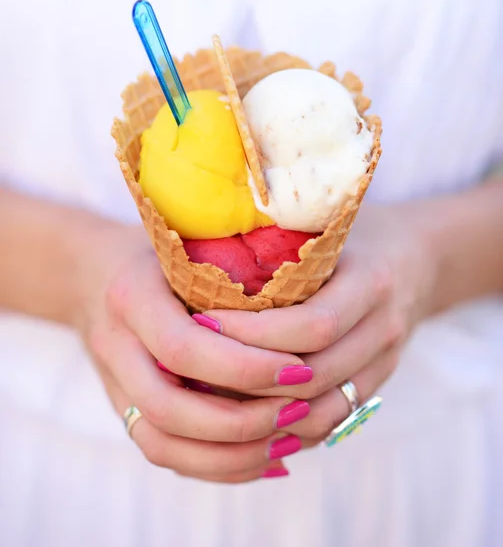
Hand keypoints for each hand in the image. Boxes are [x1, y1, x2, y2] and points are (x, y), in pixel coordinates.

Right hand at [75, 223, 314, 482]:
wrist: (91, 274)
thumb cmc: (157, 256)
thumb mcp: (189, 248)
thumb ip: (229, 278)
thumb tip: (307, 320)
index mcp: (131, 297)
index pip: (183, 348)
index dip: (244, 367)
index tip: (299, 369)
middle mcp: (114, 346)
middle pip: (168, 409)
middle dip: (241, 422)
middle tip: (299, 410)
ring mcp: (112, 383)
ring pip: (161, 444)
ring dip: (231, 456)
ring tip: (288, 442)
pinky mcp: (121, 407)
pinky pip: (162, 452)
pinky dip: (216, 465)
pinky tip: (265, 458)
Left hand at [203, 203, 437, 445]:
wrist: (419, 258)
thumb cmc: (361, 233)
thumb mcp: (330, 225)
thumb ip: (285, 238)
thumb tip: (205, 251)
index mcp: (373, 282)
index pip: (313, 325)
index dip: (255, 333)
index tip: (205, 323)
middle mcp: (385, 329)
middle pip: (316, 375)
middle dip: (251, 379)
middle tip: (198, 368)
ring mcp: (385, 362)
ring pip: (325, 409)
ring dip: (268, 414)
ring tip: (216, 401)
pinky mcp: (378, 383)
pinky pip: (335, 420)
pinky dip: (292, 427)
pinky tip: (252, 421)